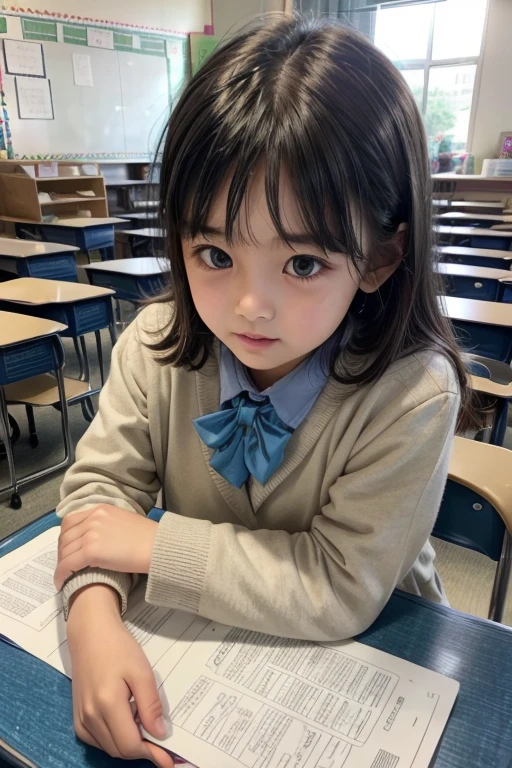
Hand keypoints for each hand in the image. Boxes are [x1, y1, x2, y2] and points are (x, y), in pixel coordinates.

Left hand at [54, 504, 157, 590]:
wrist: (159, 547)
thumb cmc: (148, 538)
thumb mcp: (124, 521)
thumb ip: (106, 524)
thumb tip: (97, 538)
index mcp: (101, 509)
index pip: (70, 521)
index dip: (65, 538)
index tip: (67, 550)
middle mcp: (93, 518)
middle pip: (65, 537)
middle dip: (61, 553)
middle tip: (64, 567)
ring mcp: (91, 533)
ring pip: (65, 552)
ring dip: (61, 566)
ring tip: (63, 577)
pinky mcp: (92, 550)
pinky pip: (68, 564)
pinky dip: (61, 574)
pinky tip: (62, 582)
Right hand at [67, 585, 173, 767]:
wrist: (90, 634)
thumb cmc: (118, 648)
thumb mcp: (141, 671)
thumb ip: (150, 704)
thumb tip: (159, 733)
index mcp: (107, 704)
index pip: (130, 744)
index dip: (151, 753)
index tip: (169, 759)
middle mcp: (90, 716)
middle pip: (120, 750)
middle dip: (142, 751)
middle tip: (162, 746)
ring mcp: (81, 719)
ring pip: (109, 747)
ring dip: (129, 745)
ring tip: (146, 729)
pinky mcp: (77, 718)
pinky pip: (98, 741)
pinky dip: (114, 740)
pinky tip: (127, 724)